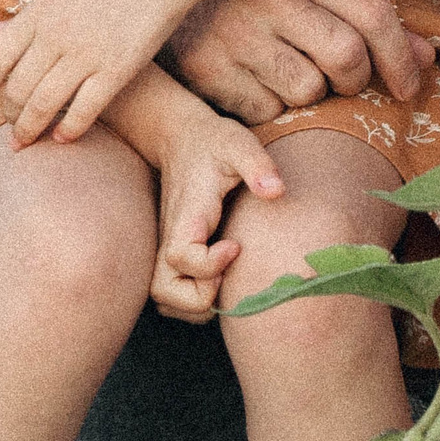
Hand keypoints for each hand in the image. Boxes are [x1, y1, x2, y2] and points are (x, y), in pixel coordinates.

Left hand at [0, 0, 262, 145]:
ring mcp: (86, 53)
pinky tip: (64, 137)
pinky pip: (84, 110)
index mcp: (38, 12)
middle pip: (16, 89)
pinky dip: (70, 129)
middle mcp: (56, 34)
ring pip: (43, 105)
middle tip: (8, 129)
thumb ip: (29, 16)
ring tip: (26, 141)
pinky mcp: (117, 69)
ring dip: (30, 130)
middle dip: (7, 116)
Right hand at [151, 114, 284, 323]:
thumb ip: (258, 165)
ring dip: (195, 303)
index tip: (236, 245)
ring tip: (227, 279)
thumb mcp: (239, 144)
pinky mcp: (172, 252)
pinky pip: (171, 294)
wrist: (182, 137)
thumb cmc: (214, 142)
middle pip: (163, 290)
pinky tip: (220, 278)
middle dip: (198, 296)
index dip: (210, 263)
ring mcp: (167, 247)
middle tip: (229, 272)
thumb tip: (276, 191)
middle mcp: (170, 237)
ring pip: (165, 298)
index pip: (181, 257)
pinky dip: (192, 300)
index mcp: (186, 216)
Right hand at [164, 0, 437, 122]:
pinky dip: (273, 108)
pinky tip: (257, 82)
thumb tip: (427, 55)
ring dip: (313, 94)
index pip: (371, 13)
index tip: (410, 85)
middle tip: (347, 81)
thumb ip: (369, 19)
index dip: (400, 56)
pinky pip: (266, 109)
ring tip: (291, 72)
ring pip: (308, 90)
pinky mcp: (206, 67)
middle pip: (345, 56)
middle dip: (358, 81)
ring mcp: (236, 33)